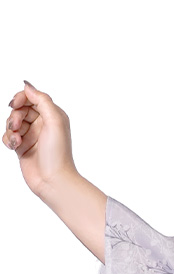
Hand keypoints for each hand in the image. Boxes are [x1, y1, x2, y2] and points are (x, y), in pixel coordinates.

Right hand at [4, 80, 78, 199]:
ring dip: (11, 128)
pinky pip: (8, 136)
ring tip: (17, 139)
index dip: (21, 98)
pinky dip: (8, 139)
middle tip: (17, 126)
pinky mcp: (23, 147)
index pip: (32, 98)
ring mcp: (32, 136)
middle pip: (20, 109)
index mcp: (53, 116)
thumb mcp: (55, 121)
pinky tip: (15, 146)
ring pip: (12, 122)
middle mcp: (43, 125)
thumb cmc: (57, 154)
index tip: (15, 104)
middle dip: (15, 115)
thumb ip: (42, 100)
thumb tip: (27, 85)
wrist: (53, 181)